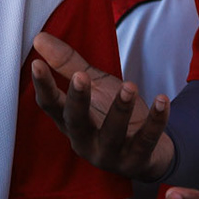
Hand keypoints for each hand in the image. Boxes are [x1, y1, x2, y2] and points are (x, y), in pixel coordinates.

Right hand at [29, 32, 172, 179]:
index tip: (37, 64)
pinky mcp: (137, 160)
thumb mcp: (93, 86)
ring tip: (129, 85)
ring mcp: (111, 154)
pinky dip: (155, 120)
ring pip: (112, 134)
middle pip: (76, 122)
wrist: (148, 152)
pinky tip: (161, 100)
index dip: (43, 86)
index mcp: (70, 122)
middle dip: (77, 100)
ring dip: (120, 109)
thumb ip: (68, 64)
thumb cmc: (112, 114)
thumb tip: (39, 38)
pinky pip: (146, 140)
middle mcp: (85, 142)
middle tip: (80, 77)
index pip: (51, 106)